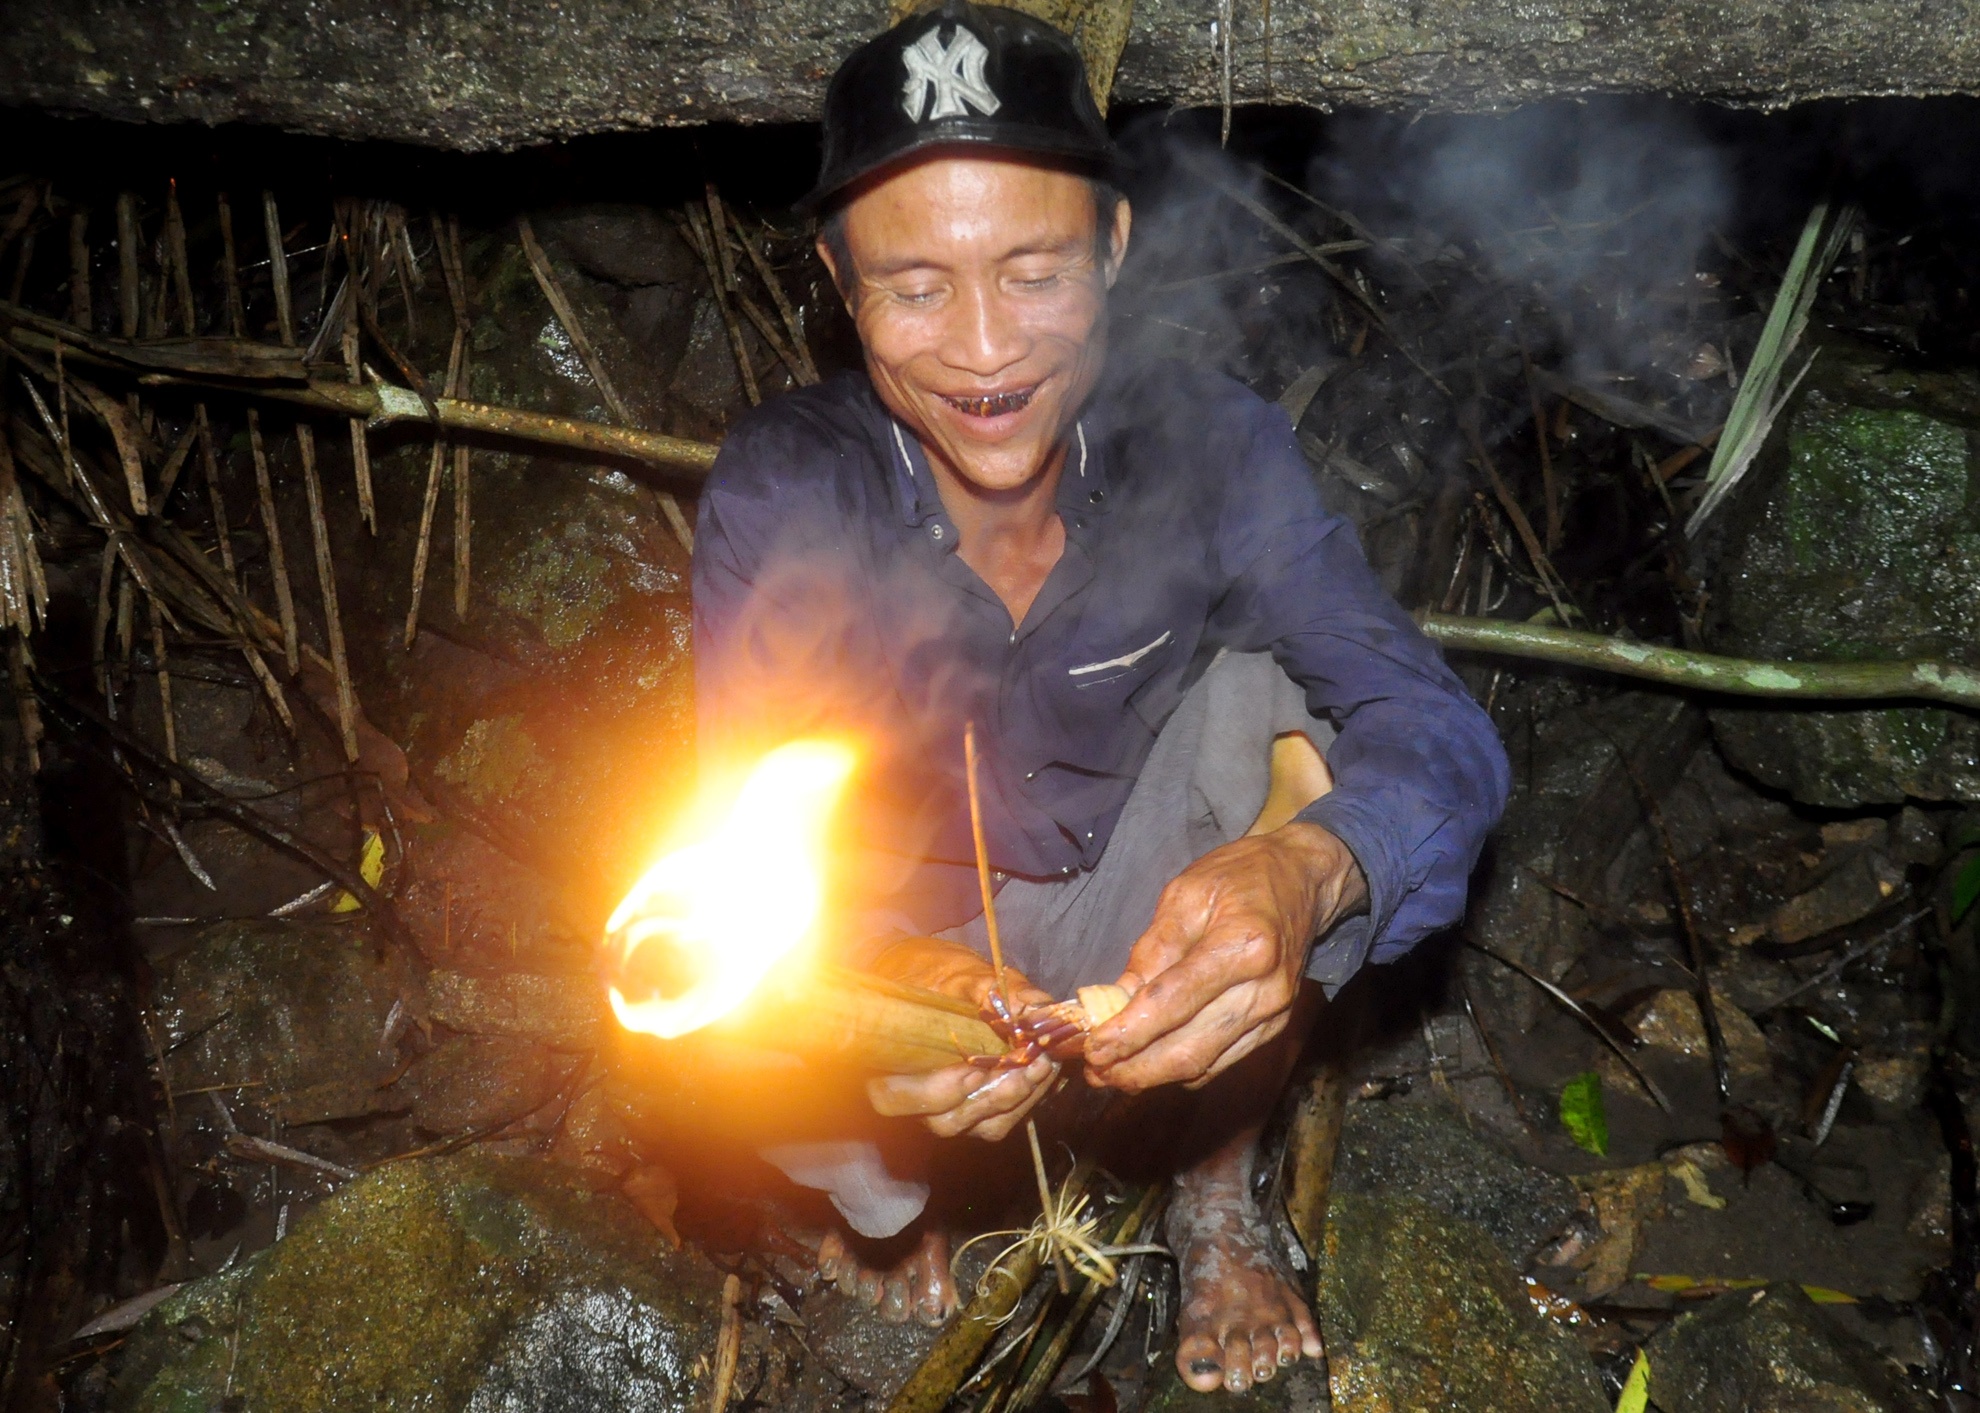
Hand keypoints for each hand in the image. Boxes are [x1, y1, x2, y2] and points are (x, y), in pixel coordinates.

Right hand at [863, 937, 1059, 1139]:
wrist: (937, 982)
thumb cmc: (936, 975)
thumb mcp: (960, 974)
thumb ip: (992, 991)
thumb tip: (1035, 1007)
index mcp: (886, 1062)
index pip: (895, 1097)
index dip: (934, 1093)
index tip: (972, 1071)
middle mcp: (912, 1097)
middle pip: (944, 1120)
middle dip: (990, 1097)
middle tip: (1026, 1067)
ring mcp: (946, 1108)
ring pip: (978, 1125)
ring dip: (1015, 1100)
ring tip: (1041, 1065)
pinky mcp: (975, 1109)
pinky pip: (999, 1119)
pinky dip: (1026, 1100)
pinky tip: (1043, 1071)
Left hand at [1083, 822, 1365, 1092]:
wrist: (1301, 879)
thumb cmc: (1240, 876)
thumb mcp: (1186, 893)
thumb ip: (1152, 949)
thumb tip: (1116, 1001)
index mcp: (1243, 945)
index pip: (1174, 1002)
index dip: (1129, 1032)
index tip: (1092, 1047)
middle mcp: (1264, 989)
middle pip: (1190, 1048)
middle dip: (1135, 1068)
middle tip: (1093, 1071)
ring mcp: (1273, 1014)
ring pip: (1204, 1064)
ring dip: (1153, 1077)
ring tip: (1109, 1074)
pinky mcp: (1273, 1027)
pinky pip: (1220, 1061)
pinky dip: (1181, 1070)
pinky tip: (1149, 1065)